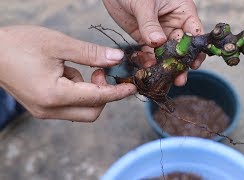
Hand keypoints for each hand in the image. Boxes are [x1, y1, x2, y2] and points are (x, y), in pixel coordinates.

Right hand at [0, 26, 135, 121]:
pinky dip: (78, 93)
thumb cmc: (20, 44)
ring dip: (90, 92)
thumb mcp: (59, 44)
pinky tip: (68, 74)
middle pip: (92, 112)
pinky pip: (71, 107)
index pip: (97, 98)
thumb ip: (91, 54)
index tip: (132, 86)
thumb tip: (117, 58)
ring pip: (82, 111)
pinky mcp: (43, 108)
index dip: (118, 92)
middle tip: (99, 71)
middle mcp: (50, 110)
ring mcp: (45, 112)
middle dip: (104, 94)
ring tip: (77, 68)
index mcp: (54, 95)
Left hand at [103, 0, 205, 85]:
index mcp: (182, 11)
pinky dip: (148, 62)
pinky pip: (149, 53)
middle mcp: (173, 23)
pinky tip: (147, 70)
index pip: (194, 32)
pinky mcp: (145, 38)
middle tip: (179, 79)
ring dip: (164, 67)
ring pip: (165, 53)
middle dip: (180, 63)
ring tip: (164, 80)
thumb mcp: (144, 3)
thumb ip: (150, 24)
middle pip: (181, 47)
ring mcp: (159, 32)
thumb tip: (158, 43)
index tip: (193, 64)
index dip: (195, 49)